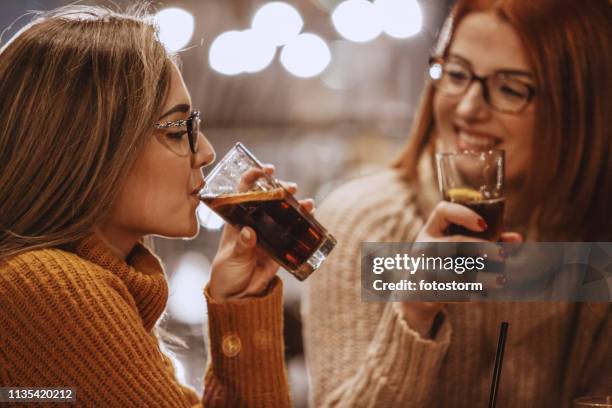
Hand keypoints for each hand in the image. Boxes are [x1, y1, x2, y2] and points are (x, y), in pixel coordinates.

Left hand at [208, 165, 313, 301]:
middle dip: (281, 188)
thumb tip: (249, 232)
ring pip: (285, 213)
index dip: (253, 176)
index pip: (243, 191)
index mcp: (237, 220)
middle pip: (269, 198)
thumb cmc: (227, 273)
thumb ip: (241, 246)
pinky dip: (304, 223)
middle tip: (290, 187)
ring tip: (307, 203)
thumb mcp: (231, 259)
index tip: (265, 170)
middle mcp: (255, 222)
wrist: (238, 295)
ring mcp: (269, 233)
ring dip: (297, 205)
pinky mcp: (281, 246)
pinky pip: (294, 232)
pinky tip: (312, 217)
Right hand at [399, 201, 522, 337]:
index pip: (443, 211)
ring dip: (480, 277)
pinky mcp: (424, 289)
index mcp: (431, 229)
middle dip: (481, 248)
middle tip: (504, 254)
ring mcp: (421, 268)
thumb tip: (517, 239)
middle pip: (453, 243)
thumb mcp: (457, 247)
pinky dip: (469, 295)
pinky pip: (449, 292)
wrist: (415, 289)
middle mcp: (423, 246)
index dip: (463, 214)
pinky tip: (484, 296)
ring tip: (501, 281)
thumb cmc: (444, 261)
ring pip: (453, 272)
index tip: (484, 224)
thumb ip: (487, 240)